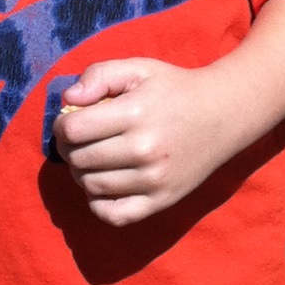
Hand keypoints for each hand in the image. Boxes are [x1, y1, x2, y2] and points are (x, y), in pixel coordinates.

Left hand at [56, 59, 228, 225]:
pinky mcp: (162, 200)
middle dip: (69, 148)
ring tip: (92, 157)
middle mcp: (145, 149)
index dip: (61, 124)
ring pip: (91, 186)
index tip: (69, 119)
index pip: (73, 130)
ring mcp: (154, 179)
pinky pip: (114, 215)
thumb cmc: (175, 89)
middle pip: (79, 159)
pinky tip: (103, 185)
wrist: (224, 115)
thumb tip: (69, 99)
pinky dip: (98, 204)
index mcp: (136, 113)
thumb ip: (100, 74)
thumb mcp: (139, 68)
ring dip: (81, 172)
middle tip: (79, 139)